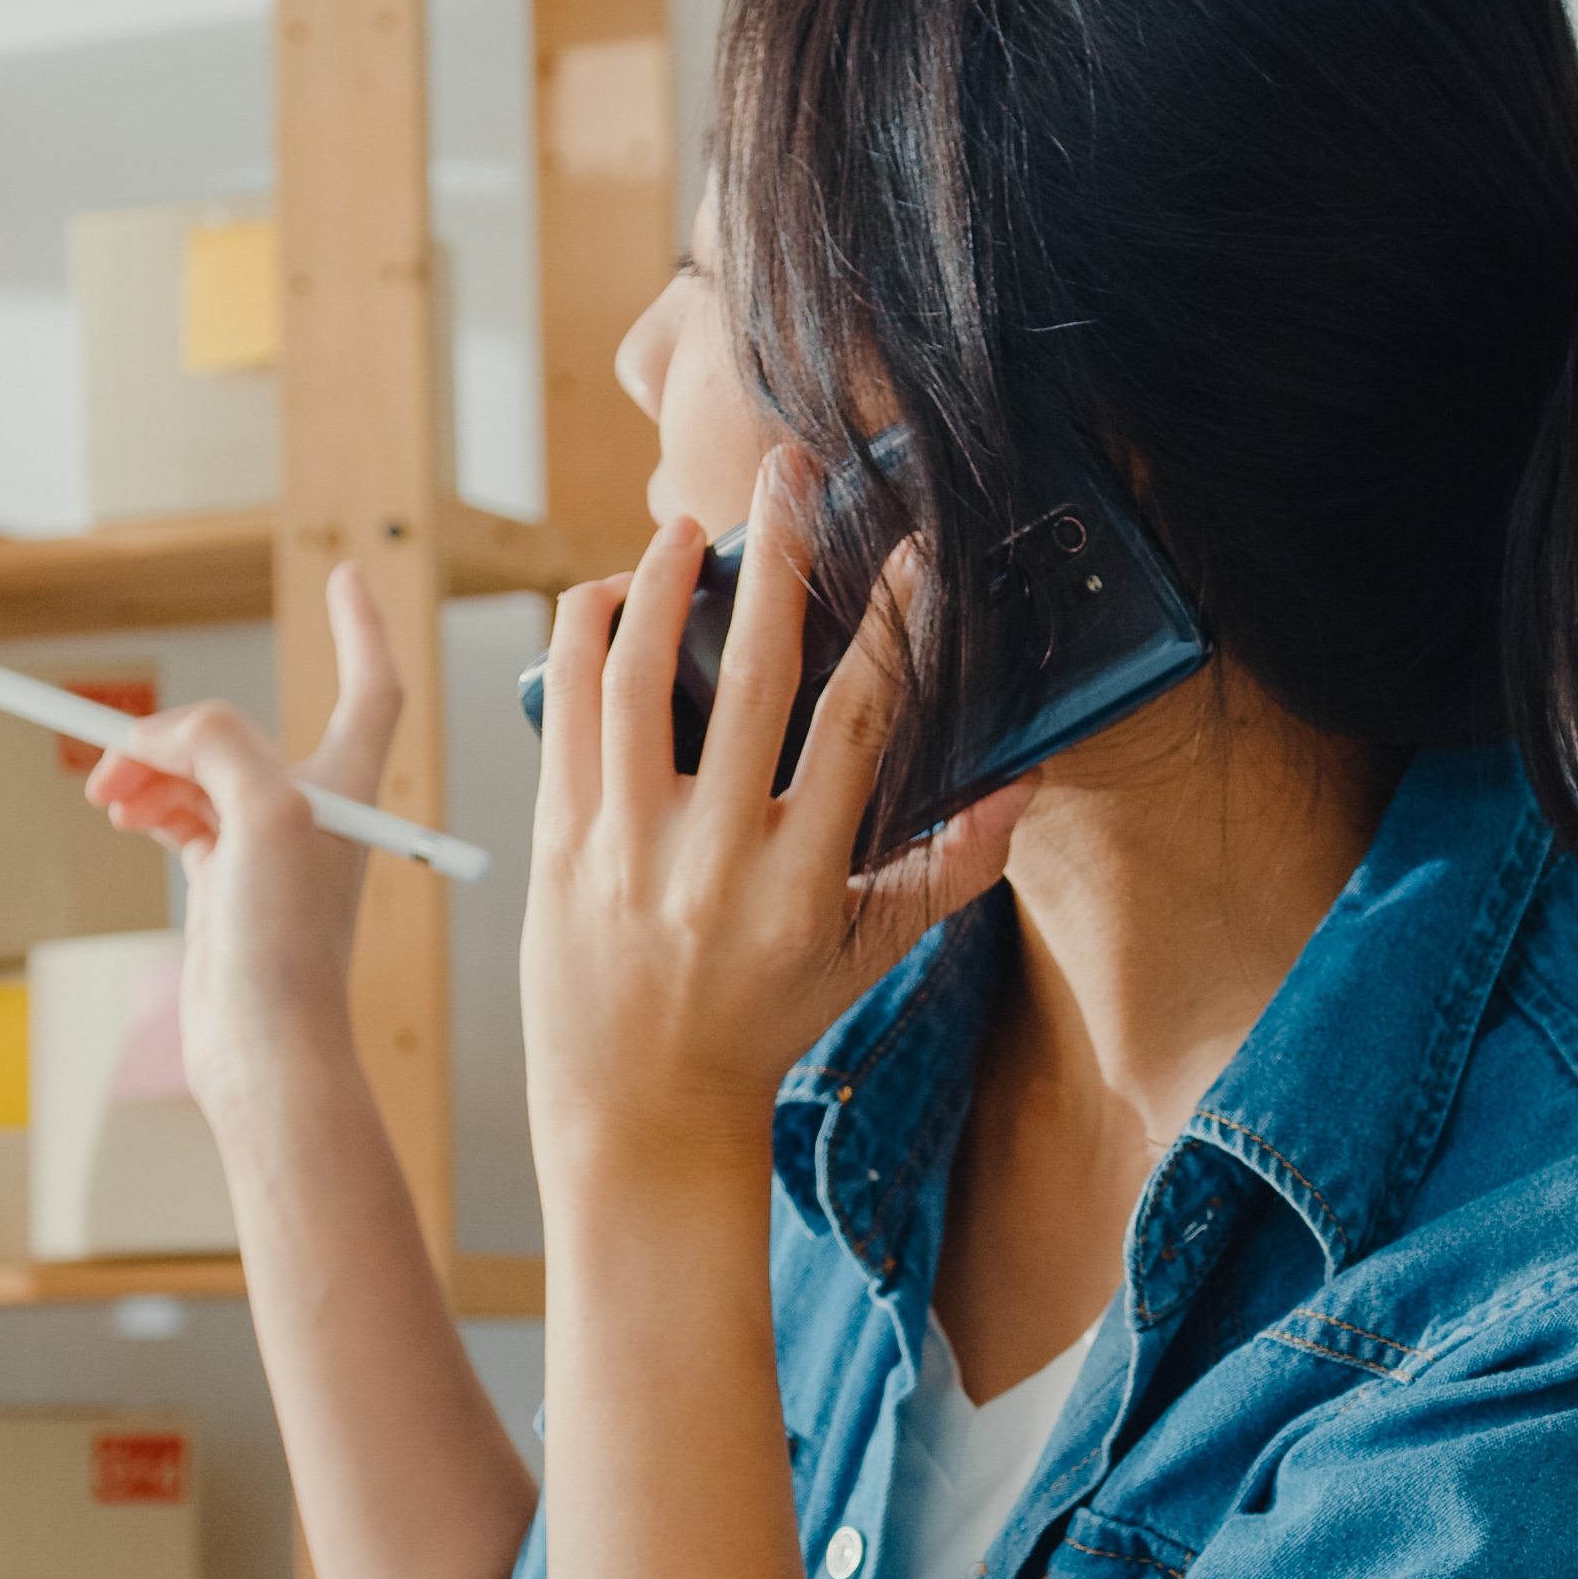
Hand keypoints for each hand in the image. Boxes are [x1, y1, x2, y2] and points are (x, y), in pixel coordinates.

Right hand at [77, 561, 402, 1104]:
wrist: (265, 1049)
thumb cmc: (288, 943)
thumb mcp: (264, 810)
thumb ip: (219, 741)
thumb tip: (160, 737)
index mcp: (349, 783)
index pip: (371, 683)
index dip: (361, 626)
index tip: (345, 571)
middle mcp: (315, 811)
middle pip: (242, 731)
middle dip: (178, 728)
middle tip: (115, 747)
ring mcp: (267, 849)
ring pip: (200, 774)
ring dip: (149, 771)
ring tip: (107, 795)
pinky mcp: (227, 886)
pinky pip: (181, 817)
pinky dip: (148, 805)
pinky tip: (123, 815)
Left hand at [527, 443, 1025, 1202]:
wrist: (639, 1105)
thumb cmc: (762, 1022)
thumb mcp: (865, 958)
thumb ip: (948, 873)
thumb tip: (1021, 787)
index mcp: (801, 885)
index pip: (859, 725)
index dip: (890, 625)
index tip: (910, 549)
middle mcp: (712, 860)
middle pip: (752, 673)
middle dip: (778, 557)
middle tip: (791, 472)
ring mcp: (624, 848)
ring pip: (638, 676)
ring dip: (658, 580)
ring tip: (685, 527)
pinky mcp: (556, 842)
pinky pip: (566, 713)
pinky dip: (583, 638)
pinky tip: (607, 593)